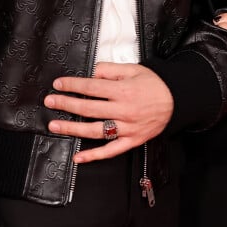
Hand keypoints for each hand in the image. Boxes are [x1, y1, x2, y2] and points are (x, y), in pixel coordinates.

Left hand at [44, 63, 173, 162]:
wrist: (176, 100)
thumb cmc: (155, 83)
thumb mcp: (134, 69)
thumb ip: (111, 70)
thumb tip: (92, 73)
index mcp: (123, 90)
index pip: (91, 87)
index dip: (72, 85)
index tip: (59, 84)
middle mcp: (123, 110)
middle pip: (88, 108)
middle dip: (66, 104)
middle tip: (50, 102)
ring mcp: (126, 128)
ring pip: (95, 131)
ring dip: (73, 129)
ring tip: (55, 126)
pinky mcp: (131, 140)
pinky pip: (110, 151)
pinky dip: (93, 156)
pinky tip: (78, 158)